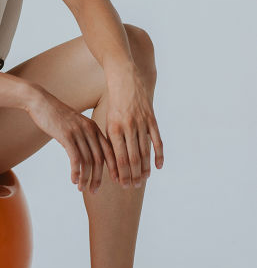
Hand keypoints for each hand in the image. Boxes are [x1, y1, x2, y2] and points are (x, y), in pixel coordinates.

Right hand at [25, 85, 119, 193]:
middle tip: (94, 190)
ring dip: (86, 178)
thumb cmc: (56, 116)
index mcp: (94, 128)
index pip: (110, 151)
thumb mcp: (75, 125)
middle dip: (99, 178)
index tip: (116, 181)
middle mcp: (90, 130)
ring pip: (88, 161)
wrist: (41, 102)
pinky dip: (76, 172)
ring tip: (82, 188)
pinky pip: (75, 159)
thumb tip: (88, 156)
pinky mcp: (67, 136)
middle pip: (100, 159)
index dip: (115, 167)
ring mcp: (78, 133)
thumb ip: (84, 138)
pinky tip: (73, 180)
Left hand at [104, 64, 163, 186]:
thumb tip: (112, 164)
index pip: (118, 157)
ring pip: (145, 151)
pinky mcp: (152, 119)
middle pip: (132, 157)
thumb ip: (111, 141)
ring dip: (145, 168)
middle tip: (134, 187)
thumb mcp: (108, 121)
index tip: (122, 185)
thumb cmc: (113, 105)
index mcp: (114, 129)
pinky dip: (159, 154)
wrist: (125, 79)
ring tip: (144, 180)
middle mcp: (128, 127)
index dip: (121, 173)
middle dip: (133, 175)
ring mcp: (142, 123)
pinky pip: (157, 140)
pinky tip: (158, 167)